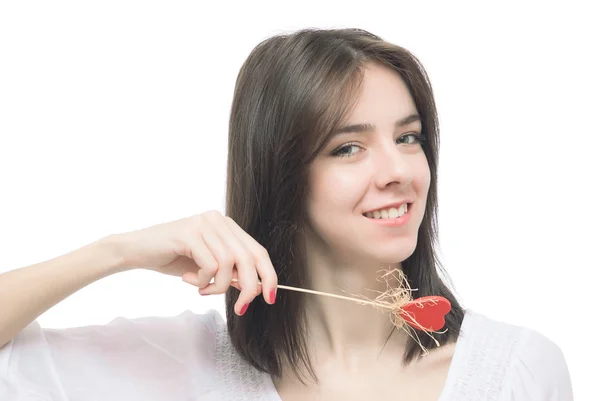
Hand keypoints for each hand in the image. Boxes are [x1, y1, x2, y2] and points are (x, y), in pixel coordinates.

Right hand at [114, 211, 276, 313]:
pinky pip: (209, 265)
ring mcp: (204, 224)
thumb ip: (230, 272)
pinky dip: (201, 280)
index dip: (268, 275)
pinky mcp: (189, 233)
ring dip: (218, 286)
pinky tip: (186, 278)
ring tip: (201, 289)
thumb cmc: (173, 259)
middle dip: (249, 288)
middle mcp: (219, 220)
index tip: (270, 297)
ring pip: (229, 264)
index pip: (258, 251)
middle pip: (249, 258)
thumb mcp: (208, 268)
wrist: (135, 251)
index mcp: (227, 226)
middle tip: (240, 308)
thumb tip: (256, 288)